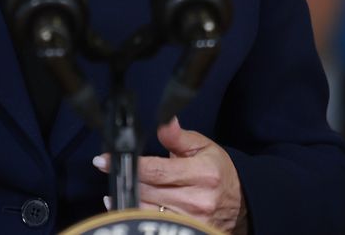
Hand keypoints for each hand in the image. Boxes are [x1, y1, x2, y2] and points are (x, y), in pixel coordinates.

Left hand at [94, 116, 247, 233]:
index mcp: (201, 173)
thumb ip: (178, 136)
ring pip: (148, 211)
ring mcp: (192, 220)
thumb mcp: (202, 147)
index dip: (129, 164)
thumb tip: (164, 120)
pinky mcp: (189, 231)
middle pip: (148, 191)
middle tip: (109, 169)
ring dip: (127, 199)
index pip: (157, 170)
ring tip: (116, 188)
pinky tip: (126, 206)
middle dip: (126, 180)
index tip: (104, 159)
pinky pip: (155, 225)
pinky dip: (137, 215)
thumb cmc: (217, 171)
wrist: (240, 201)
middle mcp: (197, 199)